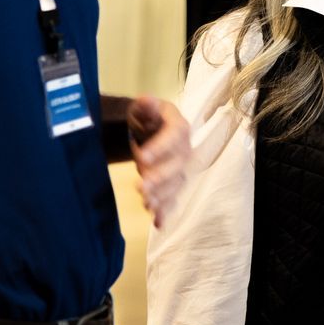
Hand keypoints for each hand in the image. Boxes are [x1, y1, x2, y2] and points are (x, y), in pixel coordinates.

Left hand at [129, 97, 190, 228]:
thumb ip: (145, 106)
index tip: (142, 157)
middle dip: (159, 178)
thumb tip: (146, 100)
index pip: (173, 138)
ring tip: (146, 204)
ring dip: (162, 197)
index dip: (159, 148)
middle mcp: (184, 151)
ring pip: (175, 186)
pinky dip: (165, 212)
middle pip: (176, 166)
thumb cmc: (147, 118)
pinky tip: (158, 223)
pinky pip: (172, 200)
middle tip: (140, 186)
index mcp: (179, 128)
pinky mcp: (172, 185)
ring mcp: (179, 170)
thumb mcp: (143, 107)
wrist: (148, 131)